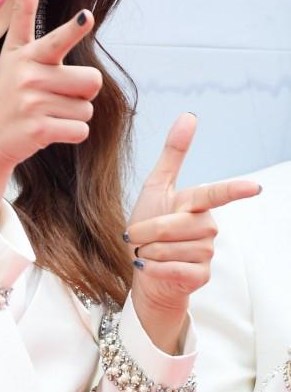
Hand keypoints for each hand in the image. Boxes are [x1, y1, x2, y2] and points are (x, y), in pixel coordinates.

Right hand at [0, 0, 101, 220]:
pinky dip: (70, 133)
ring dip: (73, 114)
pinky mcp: (39, 130)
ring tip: (46, 113)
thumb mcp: (12, 53)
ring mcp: (33, 104)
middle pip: (92, 80)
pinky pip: (80, 129)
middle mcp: (30, 77)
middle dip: (82, 91)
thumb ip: (22, 16)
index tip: (86, 17)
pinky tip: (48, 130)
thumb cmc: (7, 92)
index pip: (56, 39)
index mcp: (28, 56)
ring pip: (86, 108)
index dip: (74, 29)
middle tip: (55, 95)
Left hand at [126, 113, 260, 352]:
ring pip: (171, 249)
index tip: (254, 188)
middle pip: (174, 225)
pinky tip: (151, 267)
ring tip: (148, 253)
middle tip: (137, 237)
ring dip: (149, 251)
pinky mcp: (200, 276)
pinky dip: (154, 269)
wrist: (142, 268)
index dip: (234, 191)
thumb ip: (173, 154)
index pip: (217, 195)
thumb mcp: (156, 187)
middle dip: (147, 231)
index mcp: (197, 204)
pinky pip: (173, 269)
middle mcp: (207, 227)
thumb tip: (189, 116)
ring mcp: (206, 253)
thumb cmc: (148, 227)